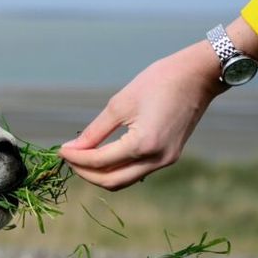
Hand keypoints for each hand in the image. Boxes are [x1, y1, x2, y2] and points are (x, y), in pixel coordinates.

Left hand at [59, 41, 226, 189]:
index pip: (99, 162)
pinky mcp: (169, 156)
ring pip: (124, 180)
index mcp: (143, 145)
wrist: (197, 76)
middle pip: (111, 181)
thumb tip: (72, 149)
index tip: (60, 150)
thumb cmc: (158, 82)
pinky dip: (117, 168)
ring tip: (82, 157)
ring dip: (100, 173)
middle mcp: (157, 159)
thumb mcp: (119, 104)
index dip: (76, 158)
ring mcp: (166, 161)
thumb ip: (94, 131)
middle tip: (69, 157)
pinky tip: (103, 155)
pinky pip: (137, 172)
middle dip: (85, 173)